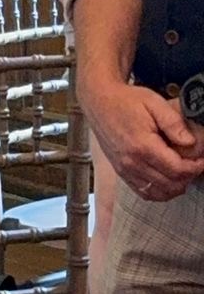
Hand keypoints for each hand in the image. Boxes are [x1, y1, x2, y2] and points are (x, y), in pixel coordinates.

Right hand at [81, 76, 203, 199]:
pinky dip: (159, 192)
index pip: (177, 169)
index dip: (195, 168)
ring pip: (158, 193)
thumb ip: (173, 122)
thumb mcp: (154, 102)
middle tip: (196, 165)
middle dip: (188, 177)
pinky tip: (167, 181)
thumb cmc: (126, 100)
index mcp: (143, 146)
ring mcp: (125, 169)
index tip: (202, 160)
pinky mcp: (121, 172)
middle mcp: (132, 162)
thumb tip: (190, 142)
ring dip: (175, 187)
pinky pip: (144, 192)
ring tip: (184, 173)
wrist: (99, 102)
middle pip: (170, 184)